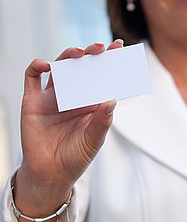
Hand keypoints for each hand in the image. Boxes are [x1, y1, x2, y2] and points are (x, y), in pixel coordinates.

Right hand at [17, 40, 123, 194]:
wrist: (50, 174)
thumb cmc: (76, 157)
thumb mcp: (93, 140)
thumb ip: (102, 121)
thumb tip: (112, 100)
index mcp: (90, 102)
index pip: (102, 76)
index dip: (110, 61)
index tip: (119, 47)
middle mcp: (72, 95)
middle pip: (82, 67)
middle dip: (92, 54)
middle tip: (101, 47)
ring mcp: (52, 96)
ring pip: (60, 67)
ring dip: (68, 56)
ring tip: (79, 52)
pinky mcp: (33, 101)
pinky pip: (32, 78)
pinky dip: (37, 66)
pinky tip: (47, 65)